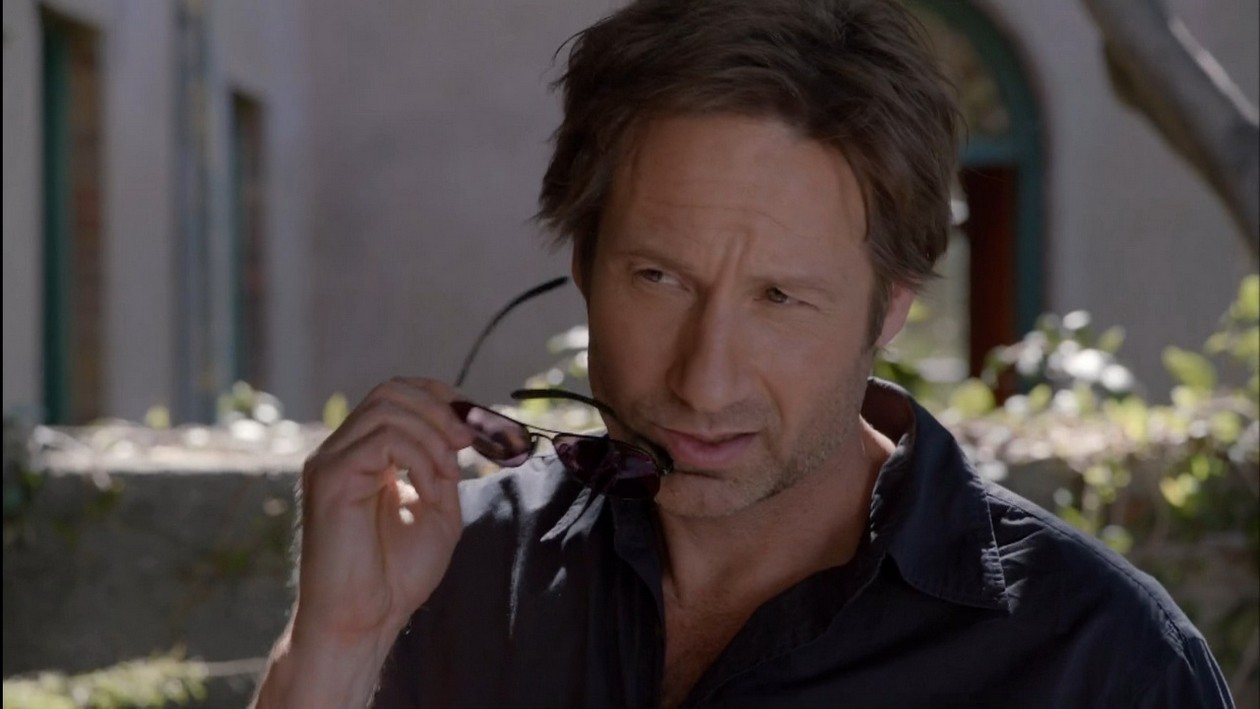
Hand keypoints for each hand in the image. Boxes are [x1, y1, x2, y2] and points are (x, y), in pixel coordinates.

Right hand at [290, 377, 473, 648]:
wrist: (365, 621)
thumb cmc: (396, 576)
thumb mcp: (438, 510)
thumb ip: (445, 466)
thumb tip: (461, 429)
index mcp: (363, 456)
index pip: (395, 395)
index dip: (440, 396)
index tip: (477, 420)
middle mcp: (340, 452)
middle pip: (390, 391)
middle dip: (441, 409)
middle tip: (470, 442)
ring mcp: (331, 462)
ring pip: (387, 408)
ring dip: (433, 435)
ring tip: (450, 476)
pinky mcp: (330, 478)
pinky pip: (383, 440)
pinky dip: (419, 456)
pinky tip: (431, 488)